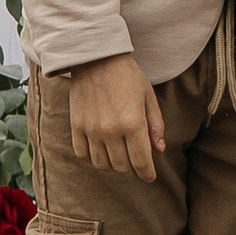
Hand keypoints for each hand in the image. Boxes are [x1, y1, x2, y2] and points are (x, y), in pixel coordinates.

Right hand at [67, 53, 165, 182]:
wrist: (96, 57)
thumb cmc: (127, 75)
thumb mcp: (148, 96)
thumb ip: (155, 124)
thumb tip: (159, 149)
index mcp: (133, 123)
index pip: (141, 162)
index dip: (147, 173)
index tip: (150, 177)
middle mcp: (111, 131)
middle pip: (122, 166)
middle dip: (133, 169)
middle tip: (137, 164)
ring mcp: (91, 130)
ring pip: (102, 164)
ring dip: (113, 166)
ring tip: (120, 157)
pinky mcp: (76, 126)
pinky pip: (83, 154)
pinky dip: (93, 158)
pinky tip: (102, 150)